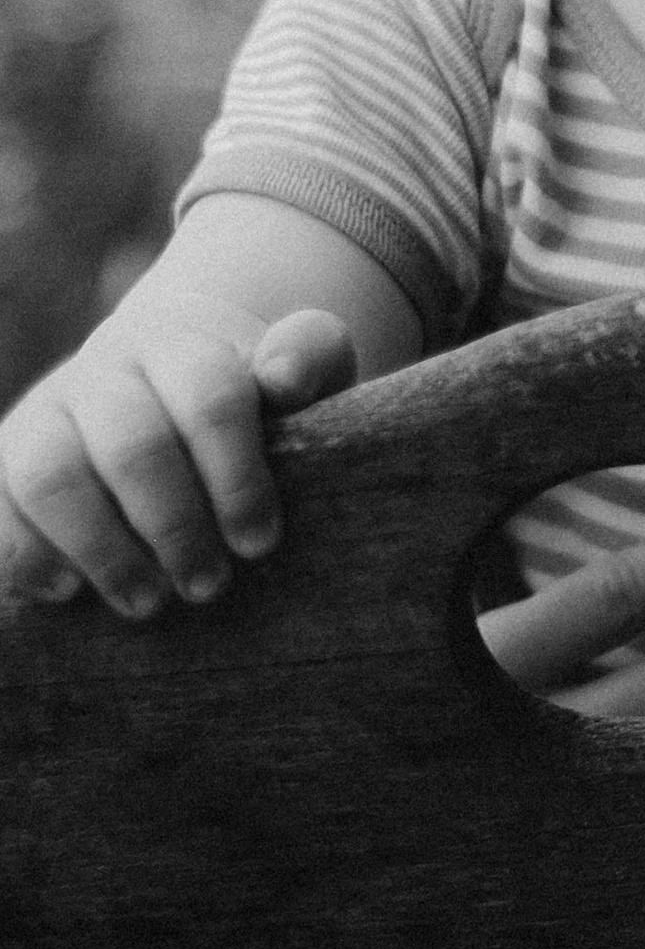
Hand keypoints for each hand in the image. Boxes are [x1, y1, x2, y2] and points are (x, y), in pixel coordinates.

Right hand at [0, 307, 359, 618]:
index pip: (209, 400)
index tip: (258, 543)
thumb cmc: (249, 388)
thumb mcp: (300, 360)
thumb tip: (285, 378)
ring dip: (100, 548)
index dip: (236, 477)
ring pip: (49, 474)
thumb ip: (311, 355)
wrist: (165, 366)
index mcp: (183, 345)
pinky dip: (23, 551)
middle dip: (173, 526)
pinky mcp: (6, 454)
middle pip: (131, 445)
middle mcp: (106, 370)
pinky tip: (66, 591)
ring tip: (145, 602)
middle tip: (206, 586)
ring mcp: (48, 411)